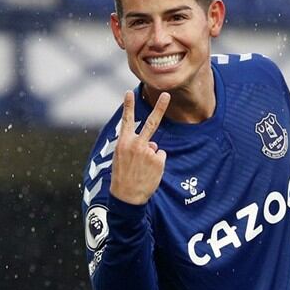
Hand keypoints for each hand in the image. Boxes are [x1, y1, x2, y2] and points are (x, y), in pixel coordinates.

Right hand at [110, 90, 169, 204]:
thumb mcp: (122, 159)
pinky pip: (160, 157)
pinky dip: (156, 165)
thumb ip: (134, 147)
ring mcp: (149, 152)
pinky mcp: (158, 160)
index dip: (128, 106)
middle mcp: (136, 144)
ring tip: (141, 169)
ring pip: (155, 147)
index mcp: (123, 143)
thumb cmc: (122, 177)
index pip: (126, 120)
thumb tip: (152, 144)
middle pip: (151, 123)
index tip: (129, 92)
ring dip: (150, 157)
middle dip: (160, 107)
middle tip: (167, 95)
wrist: (126, 197)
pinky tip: (148, 173)